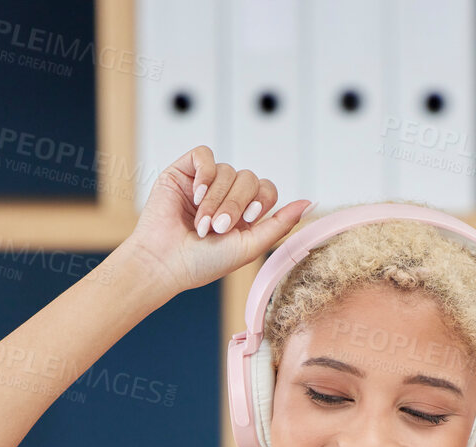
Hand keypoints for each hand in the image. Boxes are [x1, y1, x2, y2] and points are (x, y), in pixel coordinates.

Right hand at [121, 145, 311, 294]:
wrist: (164, 262)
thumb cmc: (203, 262)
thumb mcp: (250, 246)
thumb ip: (280, 224)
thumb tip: (310, 202)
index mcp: (244, 213)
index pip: (267, 189)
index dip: (261, 201)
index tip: (247, 220)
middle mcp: (226, 195)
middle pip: (249, 178)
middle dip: (235, 204)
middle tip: (217, 228)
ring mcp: (204, 182)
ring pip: (227, 170)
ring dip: (216, 199)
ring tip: (201, 223)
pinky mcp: (184, 171)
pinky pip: (204, 155)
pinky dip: (204, 174)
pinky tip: (196, 194)